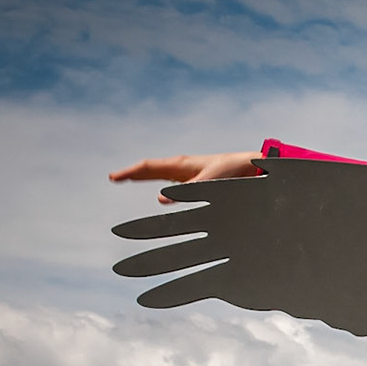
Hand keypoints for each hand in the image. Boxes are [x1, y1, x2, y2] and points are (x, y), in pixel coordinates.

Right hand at [109, 151, 265, 203]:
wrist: (253, 167)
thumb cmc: (233, 171)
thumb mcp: (211, 182)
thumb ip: (188, 191)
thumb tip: (161, 200)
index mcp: (181, 165)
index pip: (148, 167)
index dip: (129, 173)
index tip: (113, 177)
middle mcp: (182, 167)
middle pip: (151, 169)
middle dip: (132, 173)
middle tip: (113, 178)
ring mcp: (189, 173)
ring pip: (161, 174)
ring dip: (145, 177)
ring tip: (130, 179)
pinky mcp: (199, 180)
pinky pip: (173, 181)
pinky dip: (161, 185)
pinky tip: (163, 193)